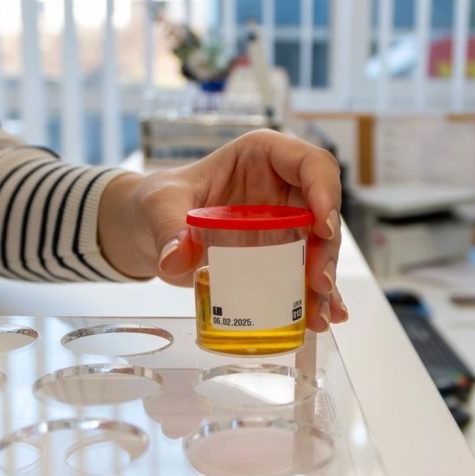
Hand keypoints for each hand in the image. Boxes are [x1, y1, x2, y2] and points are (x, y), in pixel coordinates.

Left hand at [99, 130, 346, 331]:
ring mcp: (286, 223)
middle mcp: (283, 187)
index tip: (321, 227)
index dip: (325, 190)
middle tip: (318, 284)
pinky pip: (303, 275)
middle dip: (326, 250)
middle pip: (323, 212)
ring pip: (319, 249)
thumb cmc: (160, 201)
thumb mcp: (159, 206)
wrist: (149, 229)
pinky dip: (312, 299)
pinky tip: (320, 320)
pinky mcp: (279, 255)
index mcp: (263, 155)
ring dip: (323, 283)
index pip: (311, 163)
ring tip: (319, 316)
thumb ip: (168, 227)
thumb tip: (176, 259)